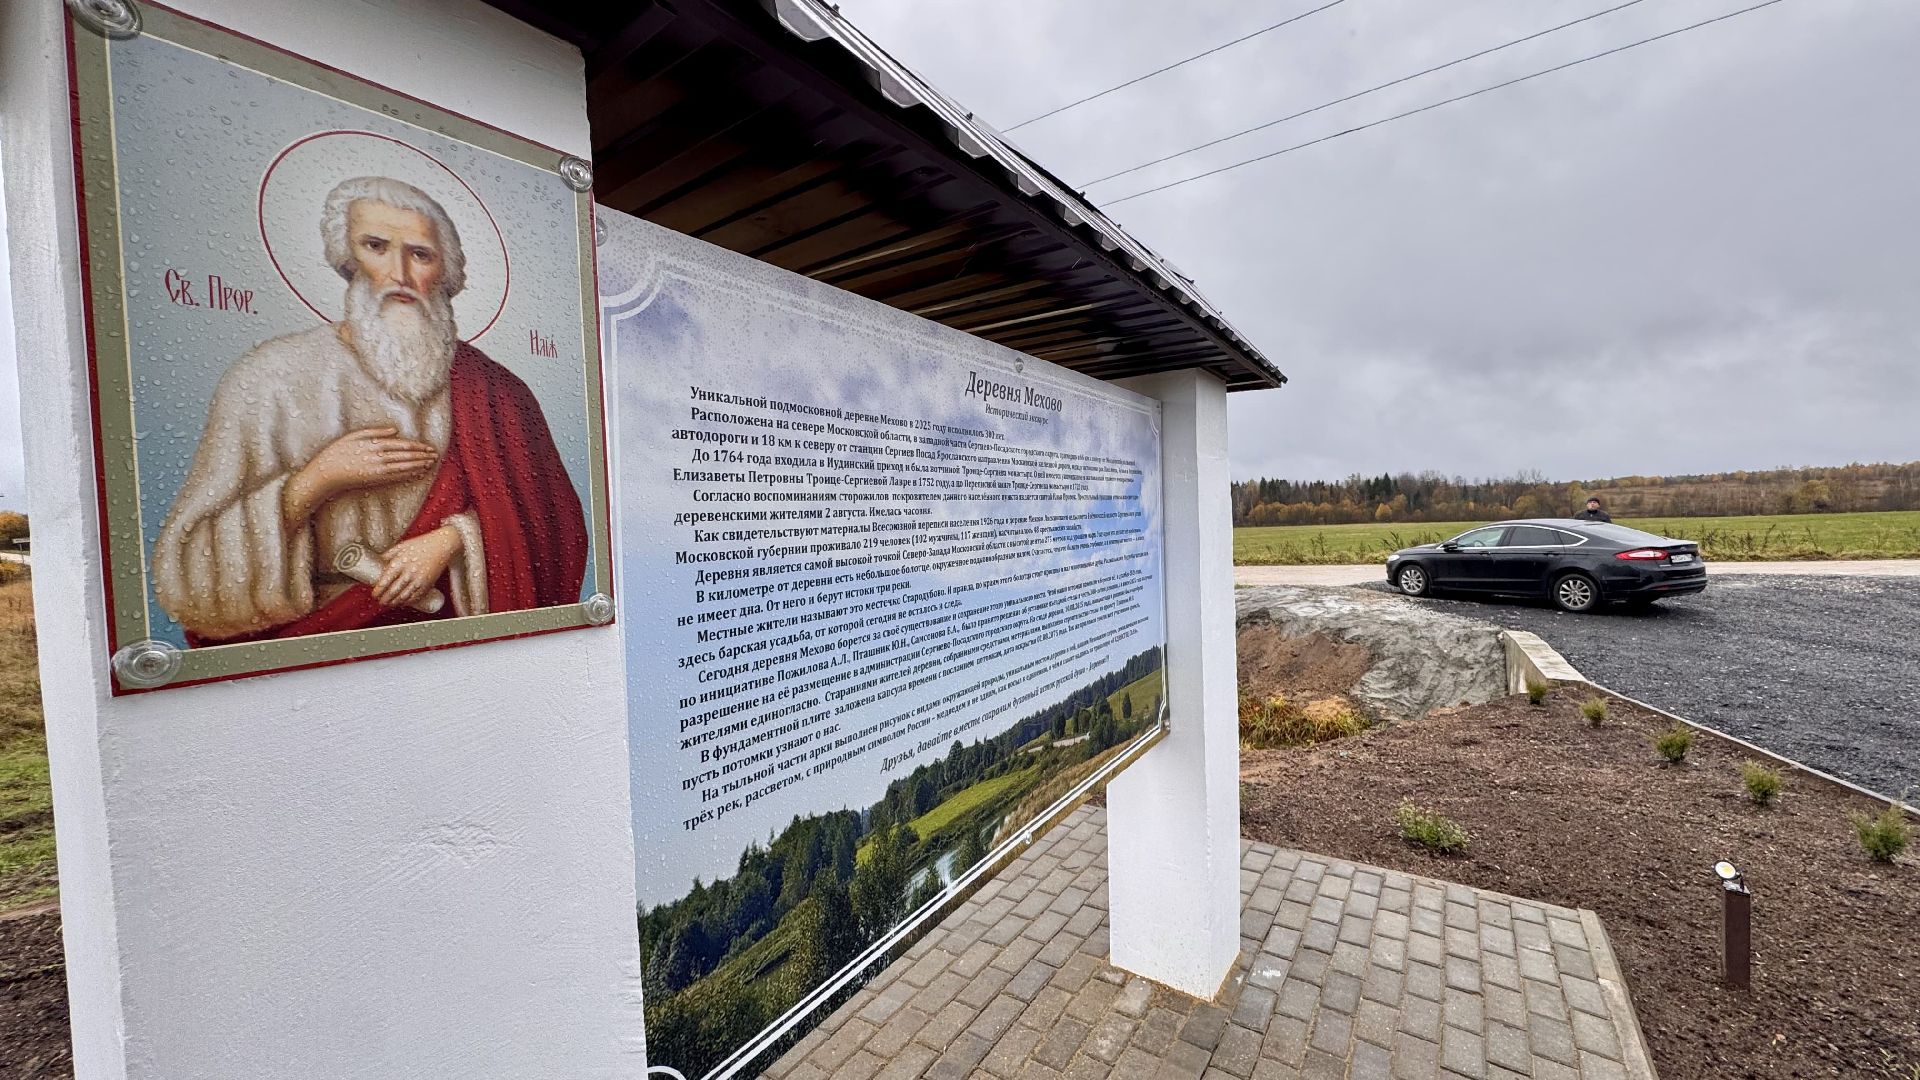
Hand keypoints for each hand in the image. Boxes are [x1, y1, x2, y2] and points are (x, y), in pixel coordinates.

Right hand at [285, 427, 437, 522]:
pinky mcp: (375, 480)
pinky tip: (417, 473)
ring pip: (404, 467)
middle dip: (422, 456)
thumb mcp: (353, 436)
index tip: (429, 447)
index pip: (402, 445)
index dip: (417, 447)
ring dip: (419, 465)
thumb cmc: (337, 452)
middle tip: (435, 456)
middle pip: (406, 456)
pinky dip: (409, 474)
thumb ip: (374, 431)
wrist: (325, 474)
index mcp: (374, 444)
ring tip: (430, 464)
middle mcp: (378, 457)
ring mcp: (377, 470)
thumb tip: (394, 430)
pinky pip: (396, 477)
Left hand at [372, 526, 462, 607]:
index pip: (385, 581)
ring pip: (404, 596)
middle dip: (384, 599)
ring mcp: (419, 579)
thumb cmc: (421, 544)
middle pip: (393, 591)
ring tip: (389, 604)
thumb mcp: (401, 546)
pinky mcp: (428, 584)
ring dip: (394, 603)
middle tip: (380, 601)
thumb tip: (376, 562)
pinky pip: (416, 597)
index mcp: (400, 562)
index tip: (374, 594)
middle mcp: (409, 572)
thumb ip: (388, 555)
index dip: (378, 591)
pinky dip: (408, 602)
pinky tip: (402, 603)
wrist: (442, 545)